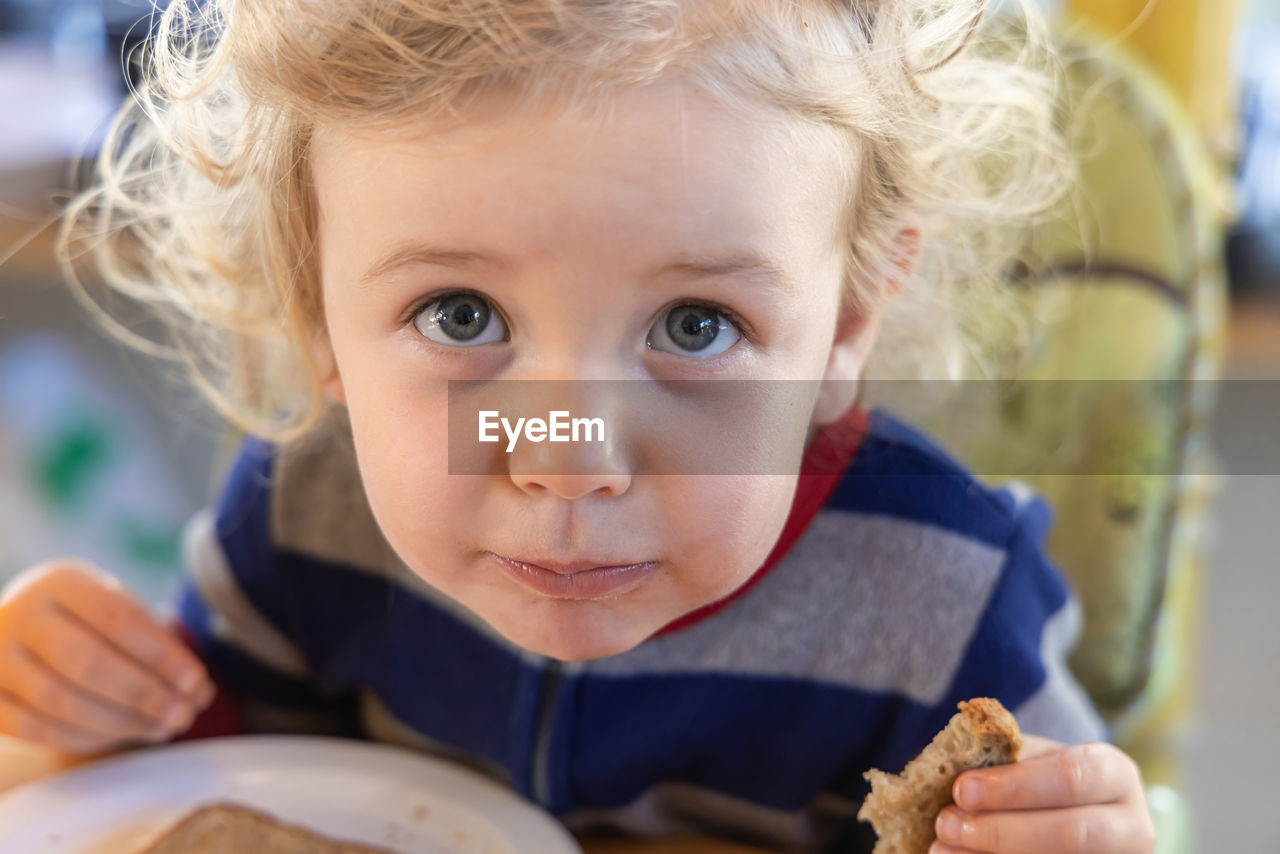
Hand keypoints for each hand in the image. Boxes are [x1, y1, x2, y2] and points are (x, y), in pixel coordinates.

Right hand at [0, 560, 215, 754]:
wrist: (18, 628)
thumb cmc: (87, 620)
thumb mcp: (117, 609)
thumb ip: (157, 644)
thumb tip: (199, 692)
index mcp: (61, 582)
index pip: (117, 618)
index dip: (161, 654)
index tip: (197, 681)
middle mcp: (19, 614)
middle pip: (87, 662)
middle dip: (144, 694)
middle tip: (184, 714)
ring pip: (60, 701)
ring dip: (120, 723)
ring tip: (163, 728)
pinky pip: (34, 728)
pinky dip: (84, 738)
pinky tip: (122, 737)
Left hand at [930, 735, 1155, 853]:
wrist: (1060, 816)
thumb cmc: (1036, 783)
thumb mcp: (1028, 761)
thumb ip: (1001, 760)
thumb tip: (953, 770)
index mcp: (1114, 774)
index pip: (1072, 776)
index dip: (1016, 786)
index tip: (962, 789)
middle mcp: (1131, 827)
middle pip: (1073, 834)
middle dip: (1002, 831)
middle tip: (947, 824)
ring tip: (942, 849)